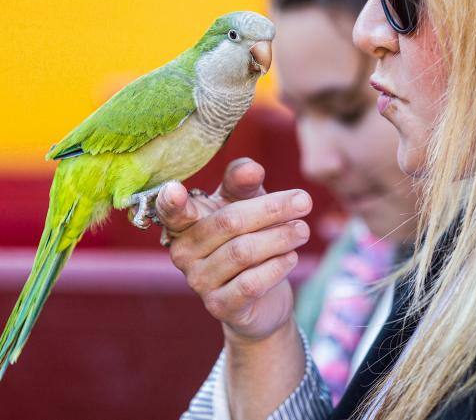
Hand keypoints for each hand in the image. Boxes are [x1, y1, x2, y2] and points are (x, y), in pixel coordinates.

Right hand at [156, 158, 312, 342]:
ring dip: (280, 238)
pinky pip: (251, 283)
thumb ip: (243, 183)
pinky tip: (291, 257)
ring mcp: (199, 282)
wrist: (260, 298)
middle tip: (304, 201)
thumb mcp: (244, 203)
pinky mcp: (220, 307)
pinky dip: (276, 267)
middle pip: (228, 223)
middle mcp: (183, 253)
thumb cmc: (247, 237)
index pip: (171, 211)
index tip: (175, 189)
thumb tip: (252, 169)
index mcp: (184, 223)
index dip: (171, 201)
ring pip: (243, 252)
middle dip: (270, 209)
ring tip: (302, 230)